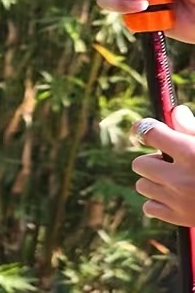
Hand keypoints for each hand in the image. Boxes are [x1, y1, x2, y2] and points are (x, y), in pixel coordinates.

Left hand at [132, 106, 194, 226]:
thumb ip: (192, 128)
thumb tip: (176, 112)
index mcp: (188, 152)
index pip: (148, 132)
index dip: (144, 129)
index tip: (146, 133)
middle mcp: (179, 177)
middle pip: (139, 163)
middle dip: (152, 161)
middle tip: (171, 163)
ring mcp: (178, 200)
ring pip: (142, 185)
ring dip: (154, 182)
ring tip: (175, 181)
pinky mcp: (180, 218)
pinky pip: (149, 207)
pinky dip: (158, 202)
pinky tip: (173, 198)